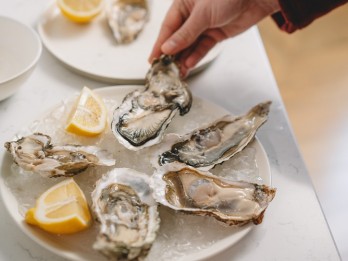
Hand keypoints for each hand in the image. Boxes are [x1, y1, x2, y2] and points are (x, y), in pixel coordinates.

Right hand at [149, 0, 279, 76]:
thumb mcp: (202, 14)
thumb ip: (185, 34)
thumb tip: (167, 48)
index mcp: (183, 4)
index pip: (168, 28)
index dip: (160, 44)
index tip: (153, 59)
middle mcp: (191, 16)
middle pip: (177, 38)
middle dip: (171, 54)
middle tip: (164, 69)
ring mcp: (203, 26)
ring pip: (189, 45)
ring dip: (183, 59)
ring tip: (177, 72)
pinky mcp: (215, 34)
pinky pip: (202, 48)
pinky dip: (196, 56)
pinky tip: (189, 65)